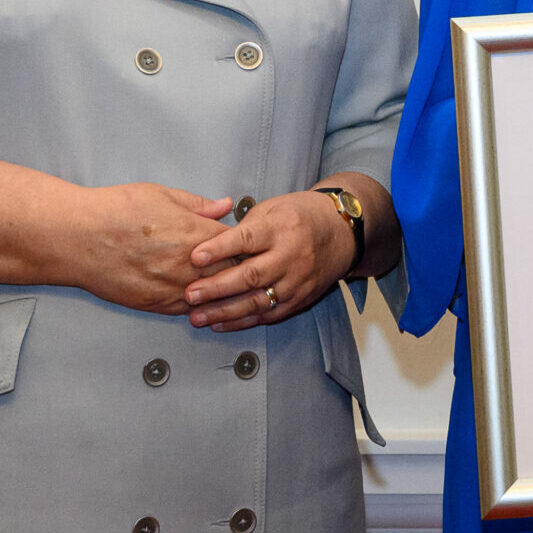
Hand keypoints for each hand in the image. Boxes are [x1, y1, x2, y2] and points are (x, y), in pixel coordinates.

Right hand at [73, 183, 235, 314]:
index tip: (249, 242)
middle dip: (239, 269)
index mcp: (194, 234)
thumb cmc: (115, 211)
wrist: (77, 238)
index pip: (239, 244)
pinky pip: (189, 311)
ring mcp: (172, 289)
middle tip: (245, 266)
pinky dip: (199, 305)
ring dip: (222, 292)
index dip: (246, 243)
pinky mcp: (155, 305)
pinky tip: (202, 300)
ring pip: (213, 297)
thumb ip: (198, 204)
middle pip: (231, 274)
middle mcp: (188, 265)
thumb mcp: (162, 195)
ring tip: (228, 287)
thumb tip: (225, 205)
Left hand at [182, 190, 353, 331]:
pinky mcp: (300, 299)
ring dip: (224, 311)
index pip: (247, 239)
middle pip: (250, 275)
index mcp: (281, 227)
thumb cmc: (301, 216)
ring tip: (197, 317)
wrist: (342, 232)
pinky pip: (268, 315)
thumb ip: (244, 228)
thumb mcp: (273, 207)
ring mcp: (297, 280)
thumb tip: (211, 246)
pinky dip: (242, 322)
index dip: (219, 249)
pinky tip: (219, 324)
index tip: (194, 257)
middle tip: (190, 294)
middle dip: (217, 287)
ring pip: (257, 301)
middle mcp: (291, 255)